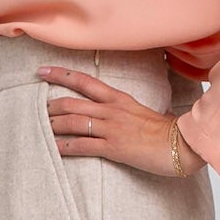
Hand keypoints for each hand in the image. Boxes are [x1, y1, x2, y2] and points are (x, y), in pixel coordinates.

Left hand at [37, 66, 206, 176]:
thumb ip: (124, 110)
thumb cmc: (165, 131)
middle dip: (51, 106)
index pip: (85, 81)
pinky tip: (54, 149)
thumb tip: (113, 112)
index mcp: (118, 99)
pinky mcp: (113, 148)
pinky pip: (82, 146)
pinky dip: (65, 147)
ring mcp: (111, 129)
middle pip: (72, 103)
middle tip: (37, 109)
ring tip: (40, 127)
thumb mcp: (142, 112)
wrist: (182, 144)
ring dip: (53, 125)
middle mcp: (111, 110)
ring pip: (73, 122)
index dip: (61, 75)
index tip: (42, 71)